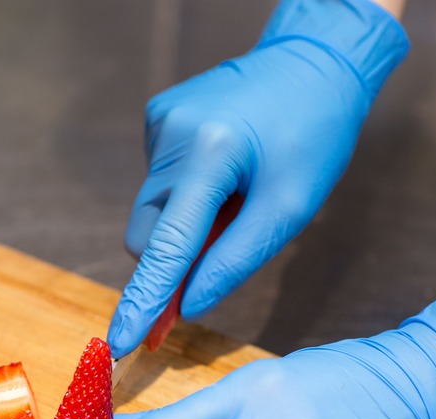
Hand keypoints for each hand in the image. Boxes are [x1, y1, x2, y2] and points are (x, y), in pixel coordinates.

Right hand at [108, 0, 408, 356]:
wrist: (315, 60)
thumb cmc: (315, 133)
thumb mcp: (290, 206)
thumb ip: (235, 260)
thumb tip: (188, 306)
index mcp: (208, 153)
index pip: (166, 246)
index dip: (144, 300)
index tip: (121, 342)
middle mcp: (169, 134)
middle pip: (148, 233)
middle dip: (176, 258)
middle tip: (222, 254)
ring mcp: (158, 123)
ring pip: (152, 210)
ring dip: (186, 223)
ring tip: (234, 198)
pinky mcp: (157, 118)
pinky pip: (160, 181)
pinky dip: (186, 194)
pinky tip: (224, 171)